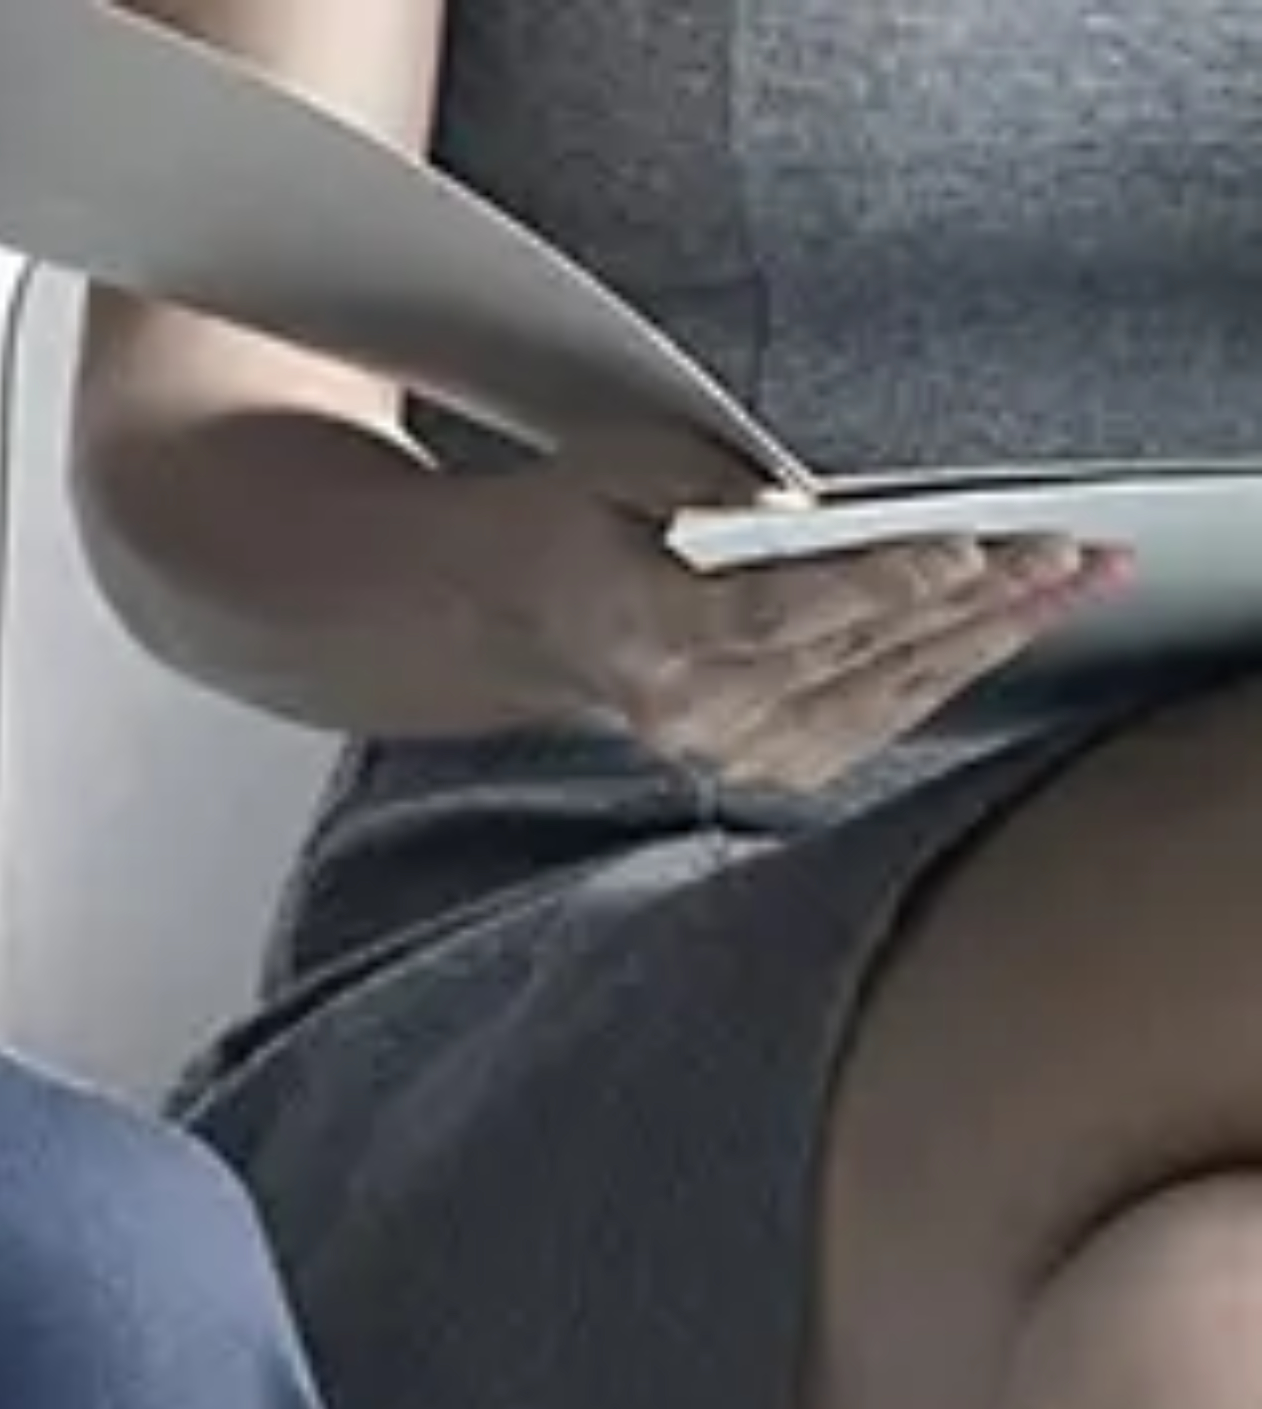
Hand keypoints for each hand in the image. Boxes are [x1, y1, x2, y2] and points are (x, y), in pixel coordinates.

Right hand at [464, 485, 1109, 797]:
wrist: (512, 615)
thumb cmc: (571, 525)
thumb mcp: (617, 468)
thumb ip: (707, 482)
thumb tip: (801, 505)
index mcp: (635, 634)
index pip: (775, 617)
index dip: (876, 588)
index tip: (962, 553)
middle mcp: (684, 712)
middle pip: (854, 654)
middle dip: (971, 599)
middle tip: (1065, 552)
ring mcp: (725, 750)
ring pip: (885, 692)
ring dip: (987, 636)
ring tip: (1070, 585)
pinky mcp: (762, 765)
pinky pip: (880, 720)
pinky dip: (950, 671)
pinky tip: (1006, 630)